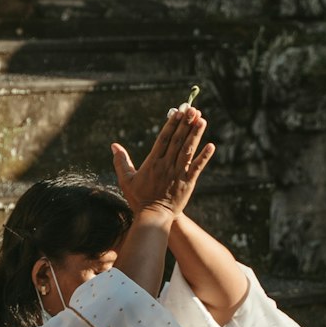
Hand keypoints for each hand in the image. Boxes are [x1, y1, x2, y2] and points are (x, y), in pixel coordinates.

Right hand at [111, 104, 215, 219]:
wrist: (153, 217)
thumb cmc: (138, 198)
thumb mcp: (126, 179)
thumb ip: (121, 161)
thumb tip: (114, 145)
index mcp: (152, 162)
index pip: (164, 139)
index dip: (172, 124)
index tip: (178, 111)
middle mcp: (166, 165)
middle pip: (178, 140)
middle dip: (186, 124)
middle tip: (193, 109)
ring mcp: (178, 173)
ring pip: (188, 150)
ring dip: (196, 135)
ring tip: (202, 120)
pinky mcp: (188, 183)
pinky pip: (197, 167)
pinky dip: (204, 157)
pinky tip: (211, 146)